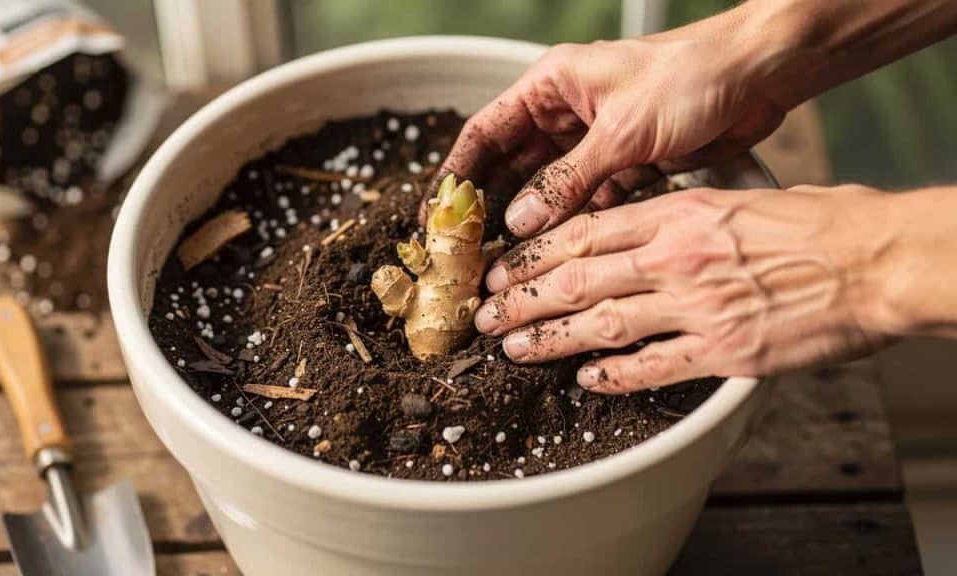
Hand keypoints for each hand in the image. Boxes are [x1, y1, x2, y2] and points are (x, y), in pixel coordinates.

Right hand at [433, 31, 785, 236]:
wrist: (763, 74)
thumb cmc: (693, 74)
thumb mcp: (622, 131)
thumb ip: (568, 180)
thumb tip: (519, 221)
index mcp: (552, 86)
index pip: (486, 133)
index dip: (457, 175)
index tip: (436, 214)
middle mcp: (566, 113)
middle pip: (512, 167)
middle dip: (491, 208)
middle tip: (470, 251)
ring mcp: (596, 140)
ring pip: (550, 189)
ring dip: (534, 223)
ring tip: (510, 263)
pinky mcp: (626, 162)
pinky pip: (588, 199)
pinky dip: (577, 223)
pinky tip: (563, 253)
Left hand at [473, 185, 897, 392]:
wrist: (873, 261)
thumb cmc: (817, 224)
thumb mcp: (737, 198)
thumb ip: (681, 214)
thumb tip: (639, 226)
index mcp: (677, 214)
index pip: (583, 232)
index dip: (532, 253)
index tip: (501, 266)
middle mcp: (675, 258)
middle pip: (576, 278)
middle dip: (521, 297)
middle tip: (484, 312)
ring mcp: (695, 306)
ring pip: (600, 322)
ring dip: (549, 337)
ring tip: (513, 346)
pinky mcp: (722, 350)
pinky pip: (652, 366)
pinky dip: (613, 374)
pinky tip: (585, 379)